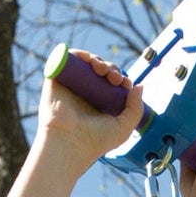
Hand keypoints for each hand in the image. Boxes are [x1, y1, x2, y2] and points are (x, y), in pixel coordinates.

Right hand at [13, 50, 143, 196]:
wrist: (69, 142)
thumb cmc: (95, 141)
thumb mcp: (123, 128)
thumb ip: (135, 109)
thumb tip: (139, 86)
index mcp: (100, 105)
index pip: (112, 84)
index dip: (121, 79)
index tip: (125, 83)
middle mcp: (85, 95)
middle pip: (101, 72)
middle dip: (111, 69)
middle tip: (114, 78)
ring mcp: (71, 87)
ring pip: (86, 64)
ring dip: (97, 60)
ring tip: (101, 69)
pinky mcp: (57, 80)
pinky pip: (67, 60)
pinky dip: (79, 54)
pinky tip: (88, 58)